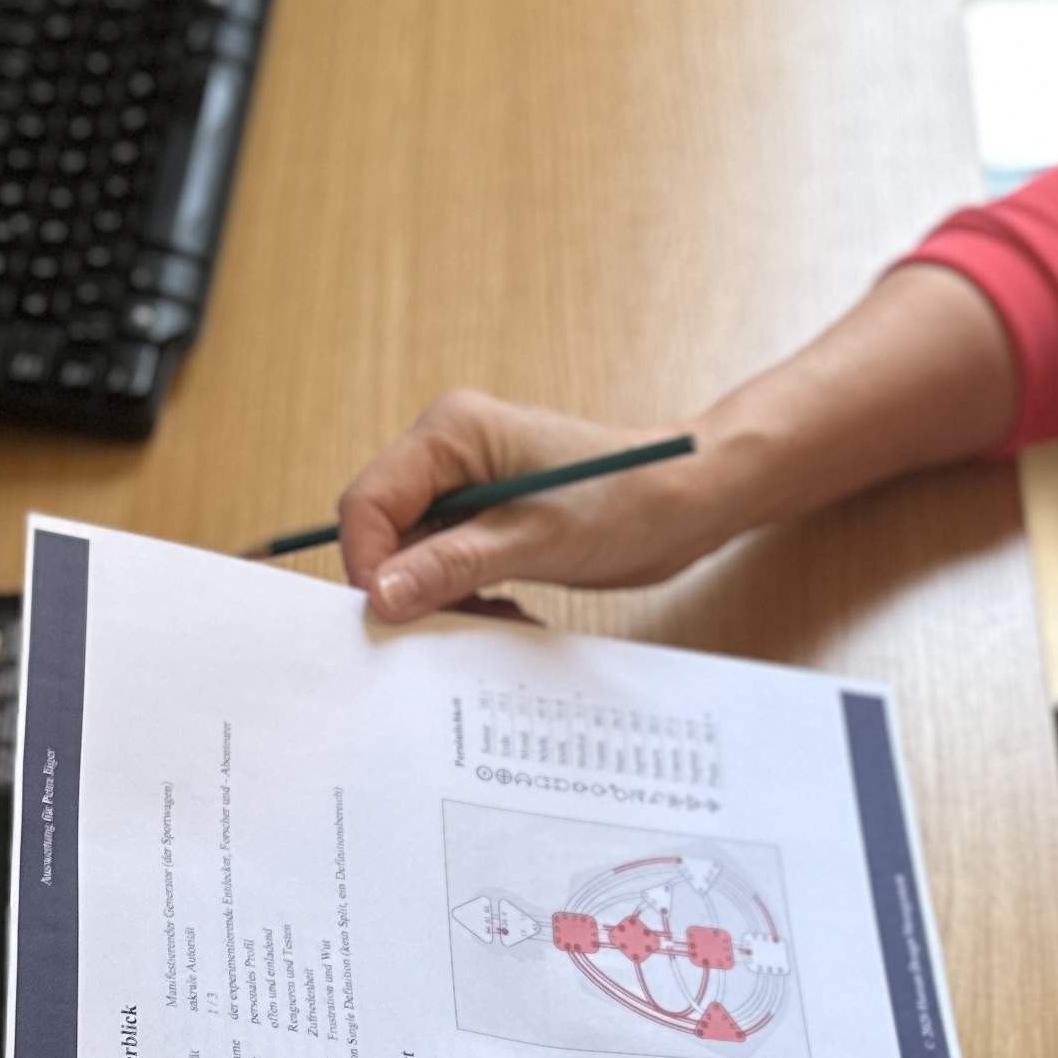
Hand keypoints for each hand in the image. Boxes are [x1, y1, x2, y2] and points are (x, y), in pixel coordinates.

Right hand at [336, 389, 749, 622]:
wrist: (689, 500)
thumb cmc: (628, 498)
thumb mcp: (536, 539)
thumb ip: (453, 564)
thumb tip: (382, 594)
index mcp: (450, 433)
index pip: (369, 502)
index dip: (369, 563)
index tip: (390, 615)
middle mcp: (448, 453)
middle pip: (385, 533)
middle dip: (411, 587)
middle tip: (452, 624)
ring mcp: (465, 486)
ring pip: (414, 557)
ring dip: (444, 599)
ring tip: (497, 615)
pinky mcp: (484, 517)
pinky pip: (445, 566)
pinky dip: (467, 598)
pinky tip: (508, 609)